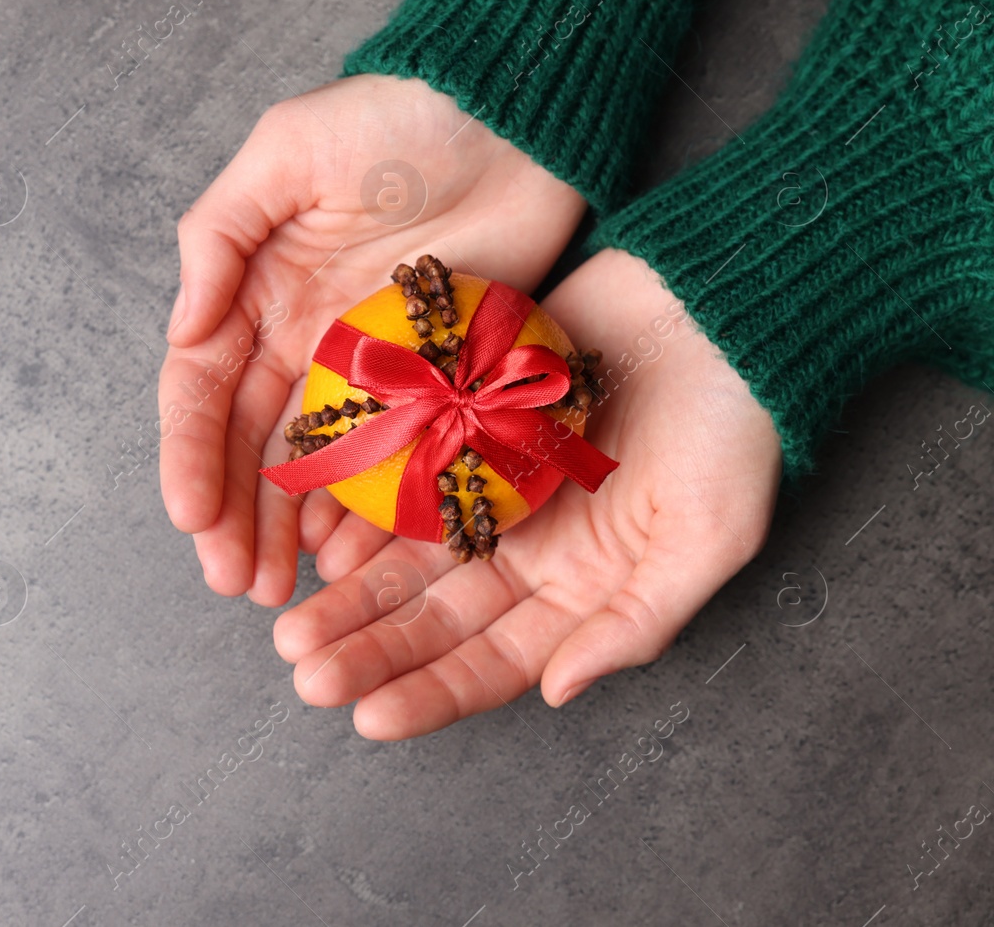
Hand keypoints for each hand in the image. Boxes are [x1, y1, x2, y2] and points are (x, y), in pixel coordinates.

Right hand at [159, 75, 585, 605]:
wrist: (512, 114)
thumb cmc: (392, 116)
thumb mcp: (285, 152)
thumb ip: (219, 236)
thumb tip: (181, 331)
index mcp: (256, 292)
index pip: (204, 391)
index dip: (191, 455)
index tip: (191, 517)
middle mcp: (302, 341)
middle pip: (253, 447)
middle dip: (235, 516)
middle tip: (237, 581)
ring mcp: (371, 369)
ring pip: (317, 469)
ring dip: (290, 530)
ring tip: (282, 590)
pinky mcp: (437, 381)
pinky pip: (395, 459)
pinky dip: (367, 511)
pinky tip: (350, 556)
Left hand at [271, 248, 781, 738]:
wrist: (710, 301)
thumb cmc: (731, 422)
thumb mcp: (710, 533)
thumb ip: (638, 620)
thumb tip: (559, 691)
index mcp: (583, 591)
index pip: (494, 661)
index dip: (430, 693)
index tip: (367, 717)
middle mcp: (526, 552)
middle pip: (433, 619)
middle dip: (369, 651)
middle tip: (305, 674)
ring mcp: (488, 490)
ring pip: (403, 558)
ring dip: (348, 594)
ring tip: (288, 626)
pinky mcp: (460, 426)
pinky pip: (398, 480)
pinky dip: (357, 514)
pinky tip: (314, 542)